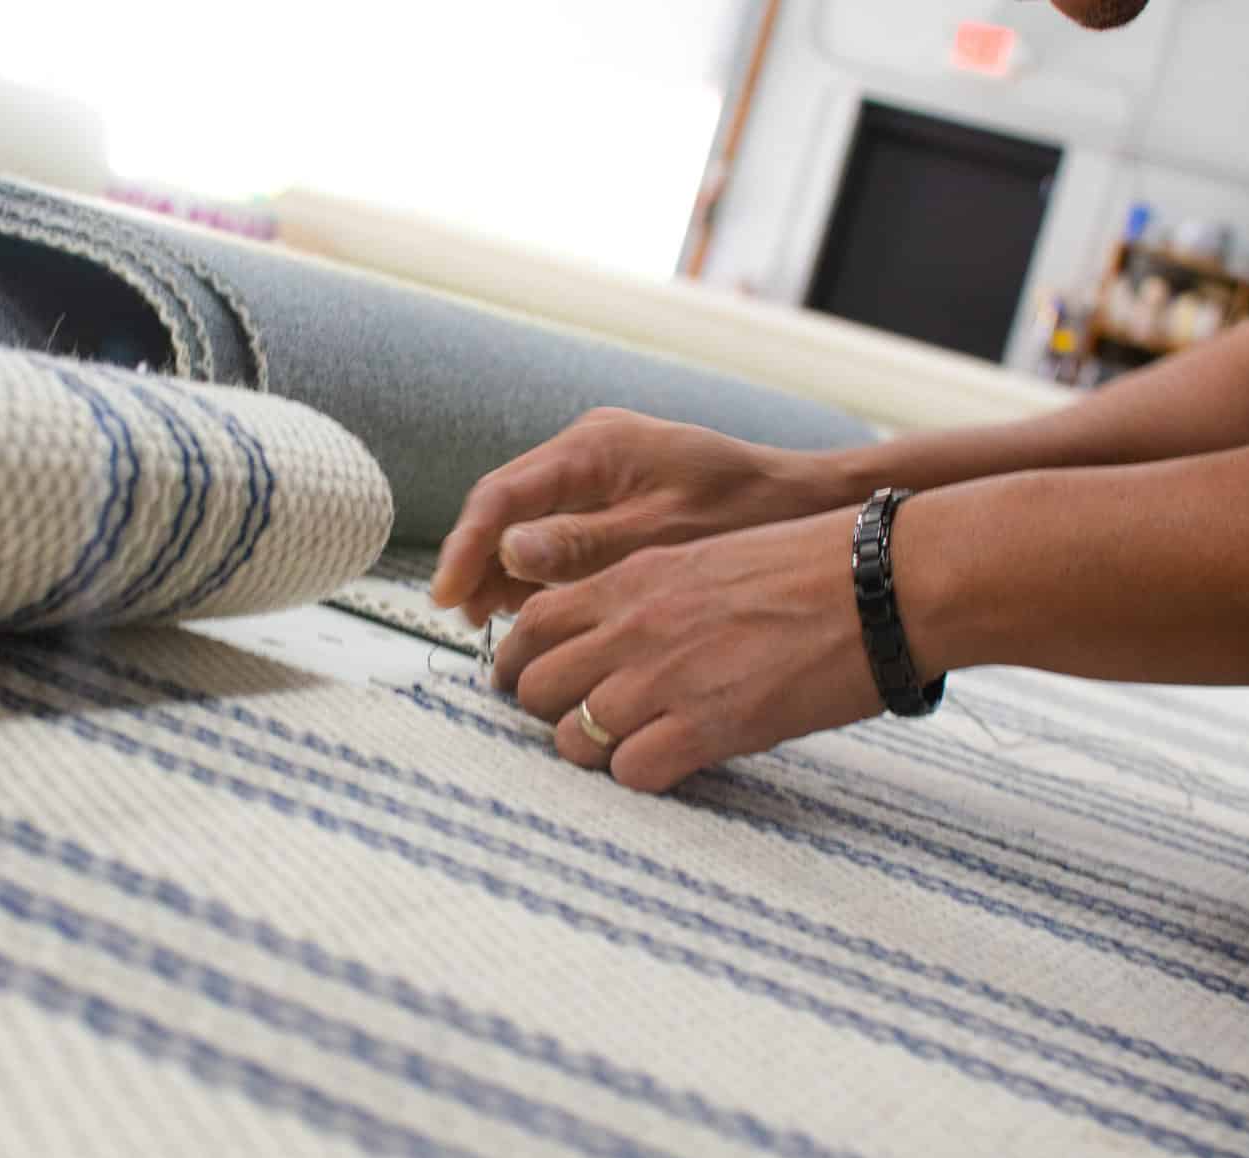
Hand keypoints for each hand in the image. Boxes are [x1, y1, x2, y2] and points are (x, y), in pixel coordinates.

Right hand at [429, 409, 836, 627]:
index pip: (503, 493)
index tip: (448, 595)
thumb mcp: (662, 535)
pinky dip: (535, 566)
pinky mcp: (610, 492)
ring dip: (501, 567)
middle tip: (463, 616)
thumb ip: (583, 543)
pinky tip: (525, 603)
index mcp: (595, 446)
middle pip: (505, 505)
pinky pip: (554, 526)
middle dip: (478, 559)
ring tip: (486, 619)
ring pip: (524, 518)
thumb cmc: (743, 513)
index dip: (467, 546)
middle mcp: (587, 448)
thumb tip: (509, 551)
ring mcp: (597, 468)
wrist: (800, 500)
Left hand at [491, 506, 882, 791]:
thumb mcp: (705, 559)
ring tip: (627, 748)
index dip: (519, 660)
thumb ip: (646, 595)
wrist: (883, 584)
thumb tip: (608, 633)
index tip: (524, 681)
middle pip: (537, 686)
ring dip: (592, 751)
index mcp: (632, 579)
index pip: (532, 624)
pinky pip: (631, 772)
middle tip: (572, 724)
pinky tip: (671, 763)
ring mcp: (664, 678)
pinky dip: (641, 776)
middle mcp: (633, 627)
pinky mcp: (707, 727)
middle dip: (547, 711)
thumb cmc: (810, 568)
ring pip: (573, 737)